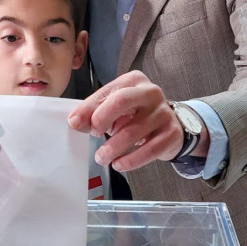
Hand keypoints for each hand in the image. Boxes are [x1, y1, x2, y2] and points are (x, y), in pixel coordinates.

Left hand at [68, 70, 205, 171]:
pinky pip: (148, 150)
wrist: (170, 126)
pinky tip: (119, 164)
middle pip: (121, 101)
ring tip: (102, 157)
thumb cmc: (136, 114)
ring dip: (112, 148)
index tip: (76, 123)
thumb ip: (94, 112)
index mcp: (133, 81)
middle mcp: (150, 93)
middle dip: (102, 119)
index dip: (89, 109)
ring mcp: (163, 113)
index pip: (107, 92)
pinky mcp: (171, 133)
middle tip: (94, 135)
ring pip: (132, 131)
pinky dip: (130, 160)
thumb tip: (75, 121)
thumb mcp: (114, 108)